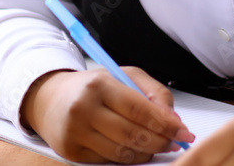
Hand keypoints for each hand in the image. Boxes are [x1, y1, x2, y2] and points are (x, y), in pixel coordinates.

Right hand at [21, 67, 195, 163]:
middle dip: (160, 142)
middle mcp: (84, 108)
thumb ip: (152, 92)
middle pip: (133, 134)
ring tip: (155, 146)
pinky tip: (132, 150)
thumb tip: (173, 119)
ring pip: (122, 153)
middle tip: (173, 143)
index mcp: (99, 84)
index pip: (140, 109)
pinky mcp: (70, 151)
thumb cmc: (91, 87)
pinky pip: (107, 161)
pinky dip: (125, 159)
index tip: (183, 132)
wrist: (50, 99)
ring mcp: (75, 132)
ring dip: (145, 154)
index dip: (166, 124)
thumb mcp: (122, 76)